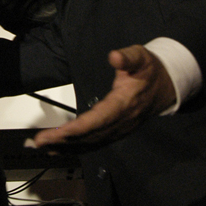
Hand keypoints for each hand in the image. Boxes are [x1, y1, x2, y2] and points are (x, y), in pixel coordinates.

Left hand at [31, 45, 176, 151]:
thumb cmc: (150, 70)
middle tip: (37, 142)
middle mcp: (120, 122)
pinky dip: (76, 147)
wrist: (167, 86)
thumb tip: (114, 56)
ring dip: (66, 146)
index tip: (56, 133)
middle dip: (62, 140)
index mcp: (124, 104)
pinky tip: (60, 148)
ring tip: (42, 147)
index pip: (96, 120)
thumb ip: (128, 57)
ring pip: (90, 142)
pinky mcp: (116, 131)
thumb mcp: (141, 57)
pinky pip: (94, 142)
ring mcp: (119, 129)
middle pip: (89, 135)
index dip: (75, 129)